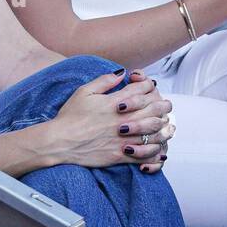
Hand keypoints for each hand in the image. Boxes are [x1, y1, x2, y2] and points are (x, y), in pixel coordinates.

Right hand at [45, 70, 173, 172]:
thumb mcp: (84, 91)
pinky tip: (159, 149)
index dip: (150, 85)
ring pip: (152, 132)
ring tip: (166, 125)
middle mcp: (122, 120)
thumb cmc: (70, 116)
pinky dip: (154, 152)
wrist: (59, 142)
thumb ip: (105, 80)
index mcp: (115, 102)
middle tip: (166, 104)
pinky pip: (143, 155)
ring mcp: (122, 139)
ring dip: (162, 127)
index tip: (151, 86)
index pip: (142, 89)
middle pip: (153, 109)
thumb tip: (122, 72)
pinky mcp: (119, 155)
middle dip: (163, 105)